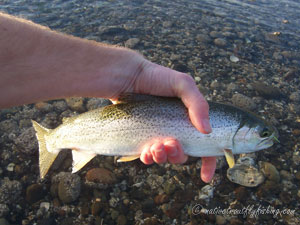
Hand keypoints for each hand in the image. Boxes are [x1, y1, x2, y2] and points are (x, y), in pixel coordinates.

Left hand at [123, 60, 215, 182]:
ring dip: (163, 157)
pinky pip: (147, 156)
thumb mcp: (183, 84)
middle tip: (171, 143)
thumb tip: (207, 130)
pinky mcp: (142, 138)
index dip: (207, 162)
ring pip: (165, 158)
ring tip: (156, 146)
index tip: (205, 176)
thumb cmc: (157, 77)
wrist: (129, 77)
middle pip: (183, 155)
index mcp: (189, 121)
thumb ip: (198, 104)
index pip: (204, 145)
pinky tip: (146, 151)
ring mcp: (158, 136)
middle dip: (178, 155)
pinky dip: (148, 157)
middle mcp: (175, 131)